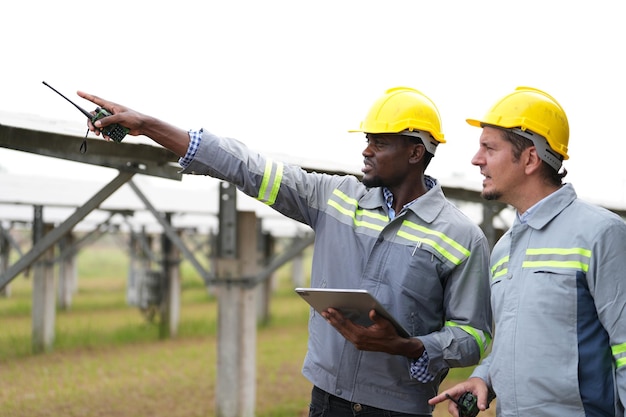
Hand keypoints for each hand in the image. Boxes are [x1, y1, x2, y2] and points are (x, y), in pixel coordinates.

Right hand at [75, 90, 190, 156]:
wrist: (143, 126)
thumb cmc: (134, 118)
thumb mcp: (120, 118)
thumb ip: (108, 120)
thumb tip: (96, 124)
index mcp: (110, 106)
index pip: (95, 99)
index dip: (86, 96)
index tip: (77, 92)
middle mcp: (109, 112)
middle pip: (94, 116)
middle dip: (91, 123)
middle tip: (93, 129)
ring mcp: (111, 120)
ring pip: (99, 125)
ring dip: (98, 130)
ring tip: (101, 135)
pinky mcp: (114, 127)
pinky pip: (105, 131)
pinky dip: (105, 135)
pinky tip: (108, 138)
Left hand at [322, 308, 421, 355]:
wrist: (394, 346)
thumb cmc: (390, 333)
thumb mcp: (385, 323)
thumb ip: (377, 317)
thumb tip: (371, 311)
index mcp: (362, 335)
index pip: (346, 323)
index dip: (337, 316)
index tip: (330, 310)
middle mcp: (357, 340)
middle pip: (342, 328)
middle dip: (332, 319)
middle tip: (324, 312)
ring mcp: (357, 343)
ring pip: (343, 332)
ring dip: (335, 324)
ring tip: (327, 317)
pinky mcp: (358, 344)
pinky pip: (346, 335)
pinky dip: (340, 329)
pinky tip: (337, 324)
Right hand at [429, 377, 489, 416]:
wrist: (480, 384)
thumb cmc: (479, 385)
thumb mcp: (482, 390)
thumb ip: (482, 399)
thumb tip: (481, 408)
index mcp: (458, 388)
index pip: (446, 393)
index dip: (438, 398)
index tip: (430, 402)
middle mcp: (456, 395)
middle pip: (451, 406)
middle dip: (455, 413)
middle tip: (463, 416)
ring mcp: (458, 399)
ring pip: (454, 409)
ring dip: (460, 414)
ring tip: (469, 414)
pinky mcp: (461, 403)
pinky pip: (459, 410)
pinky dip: (463, 414)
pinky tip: (470, 413)